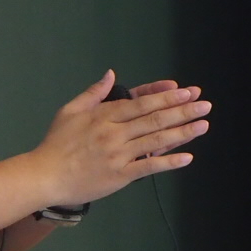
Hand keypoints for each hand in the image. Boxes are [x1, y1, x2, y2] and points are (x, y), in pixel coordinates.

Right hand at [31, 71, 210, 206]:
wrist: (45, 176)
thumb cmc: (56, 143)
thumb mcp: (70, 111)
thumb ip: (93, 93)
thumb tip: (111, 74)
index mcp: (104, 115)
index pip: (141, 103)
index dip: (166, 97)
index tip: (186, 91)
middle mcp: (115, 133)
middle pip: (154, 119)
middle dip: (183, 111)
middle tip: (205, 104)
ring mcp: (119, 155)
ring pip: (156, 140)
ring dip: (183, 132)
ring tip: (203, 125)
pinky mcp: (120, 176)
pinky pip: (148, 167)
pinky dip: (168, 162)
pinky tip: (187, 158)